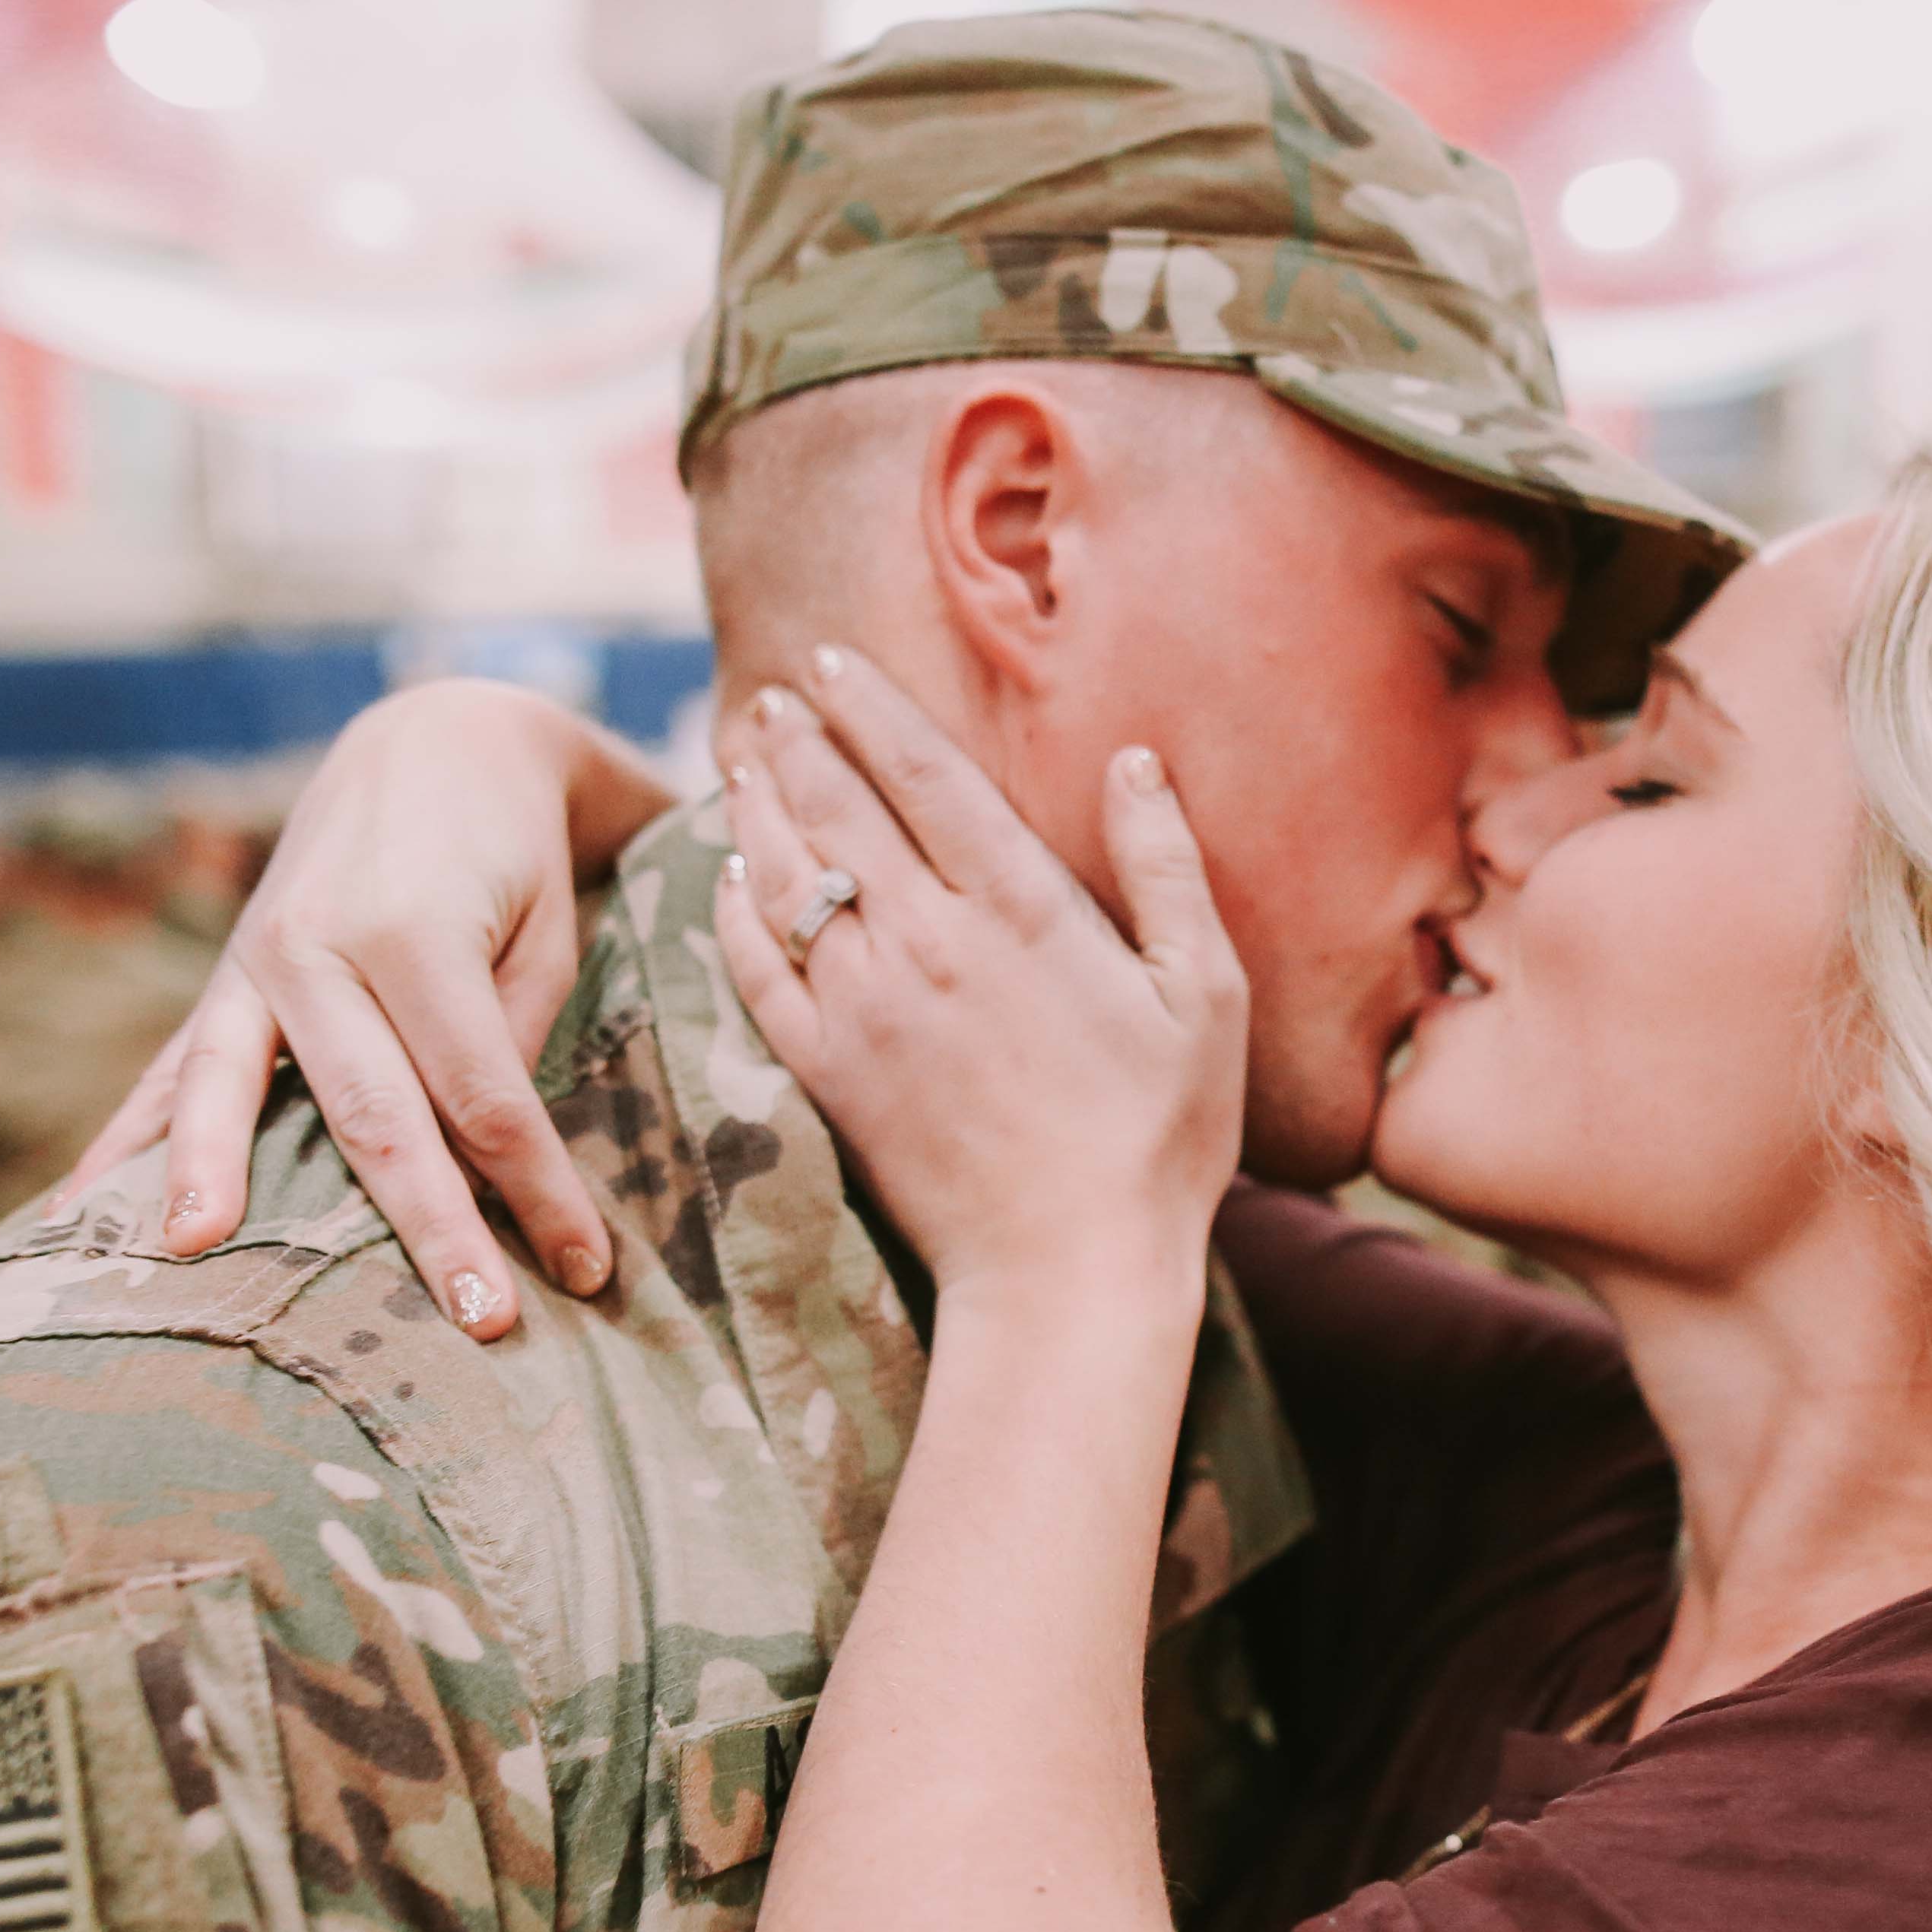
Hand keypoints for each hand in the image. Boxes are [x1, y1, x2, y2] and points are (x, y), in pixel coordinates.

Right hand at [61, 681, 676, 1336]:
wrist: (435, 742)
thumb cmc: (512, 856)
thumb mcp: (542, 933)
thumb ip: (507, 1041)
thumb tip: (485, 1166)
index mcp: (417, 930)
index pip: (485, 1094)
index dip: (538, 1190)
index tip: (586, 1270)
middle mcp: (319, 944)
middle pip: (374, 1116)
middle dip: (427, 1228)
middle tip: (475, 1325)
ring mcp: (256, 959)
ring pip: (230, 1089)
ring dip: (214, 1183)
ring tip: (198, 1265)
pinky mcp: (227, 978)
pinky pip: (171, 1071)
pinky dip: (128, 1143)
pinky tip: (76, 1216)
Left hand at [714, 652, 1243, 1313]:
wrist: (1069, 1269)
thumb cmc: (1159, 1137)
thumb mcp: (1204, 995)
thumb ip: (1168, 869)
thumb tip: (1138, 761)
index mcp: (1021, 911)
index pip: (926, 774)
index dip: (872, 709)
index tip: (832, 662)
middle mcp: (929, 942)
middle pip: (839, 810)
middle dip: (798, 741)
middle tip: (769, 696)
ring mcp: (867, 1007)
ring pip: (786, 877)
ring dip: (755, 806)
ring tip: (737, 756)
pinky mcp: (830, 1072)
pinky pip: (758, 972)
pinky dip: (735, 913)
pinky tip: (727, 877)